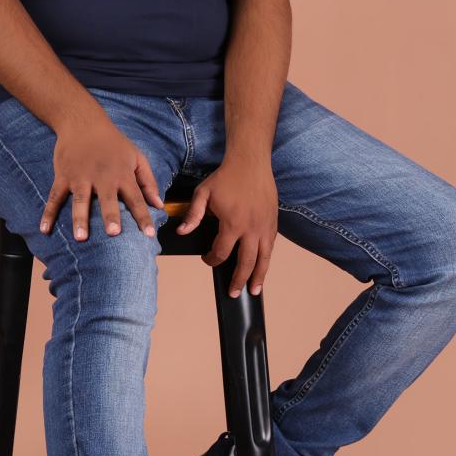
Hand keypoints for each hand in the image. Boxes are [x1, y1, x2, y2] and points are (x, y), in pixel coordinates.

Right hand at [39, 111, 164, 240]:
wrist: (83, 122)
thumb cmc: (114, 143)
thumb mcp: (137, 157)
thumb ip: (148, 182)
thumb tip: (159, 206)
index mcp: (122, 174)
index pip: (136, 199)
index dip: (143, 217)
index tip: (150, 234)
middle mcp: (102, 177)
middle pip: (108, 200)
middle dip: (110, 216)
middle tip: (113, 233)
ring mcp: (80, 177)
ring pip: (80, 201)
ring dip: (80, 219)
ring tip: (80, 237)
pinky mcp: (63, 176)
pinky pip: (55, 197)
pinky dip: (48, 213)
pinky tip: (45, 229)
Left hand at [175, 155, 278, 296]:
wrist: (250, 162)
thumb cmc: (226, 177)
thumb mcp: (203, 194)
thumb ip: (193, 215)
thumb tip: (183, 232)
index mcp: (232, 224)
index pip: (222, 252)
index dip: (212, 260)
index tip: (207, 259)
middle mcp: (251, 229)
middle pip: (246, 263)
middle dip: (238, 280)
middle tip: (234, 293)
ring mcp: (264, 226)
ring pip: (264, 258)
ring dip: (259, 276)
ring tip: (254, 290)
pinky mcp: (273, 222)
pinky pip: (271, 246)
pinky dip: (267, 259)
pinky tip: (263, 266)